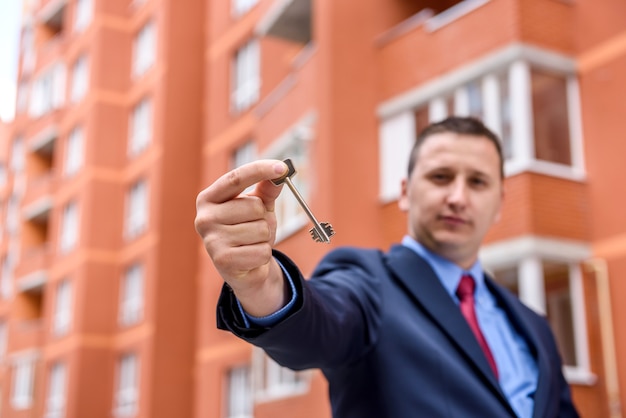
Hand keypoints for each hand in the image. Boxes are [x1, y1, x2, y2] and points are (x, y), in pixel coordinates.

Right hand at [194, 159, 289, 316]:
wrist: (245, 268)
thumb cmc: (249, 232)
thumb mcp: (259, 207)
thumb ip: (267, 189)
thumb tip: (280, 172)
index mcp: (209, 199)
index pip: (235, 178)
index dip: (260, 170)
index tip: (283, 167)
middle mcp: (204, 217)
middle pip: (254, 207)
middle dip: (263, 218)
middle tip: (253, 229)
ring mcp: (211, 240)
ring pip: (260, 230)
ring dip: (264, 239)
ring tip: (251, 244)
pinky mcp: (222, 261)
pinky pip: (261, 251)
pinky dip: (263, 255)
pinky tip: (251, 258)